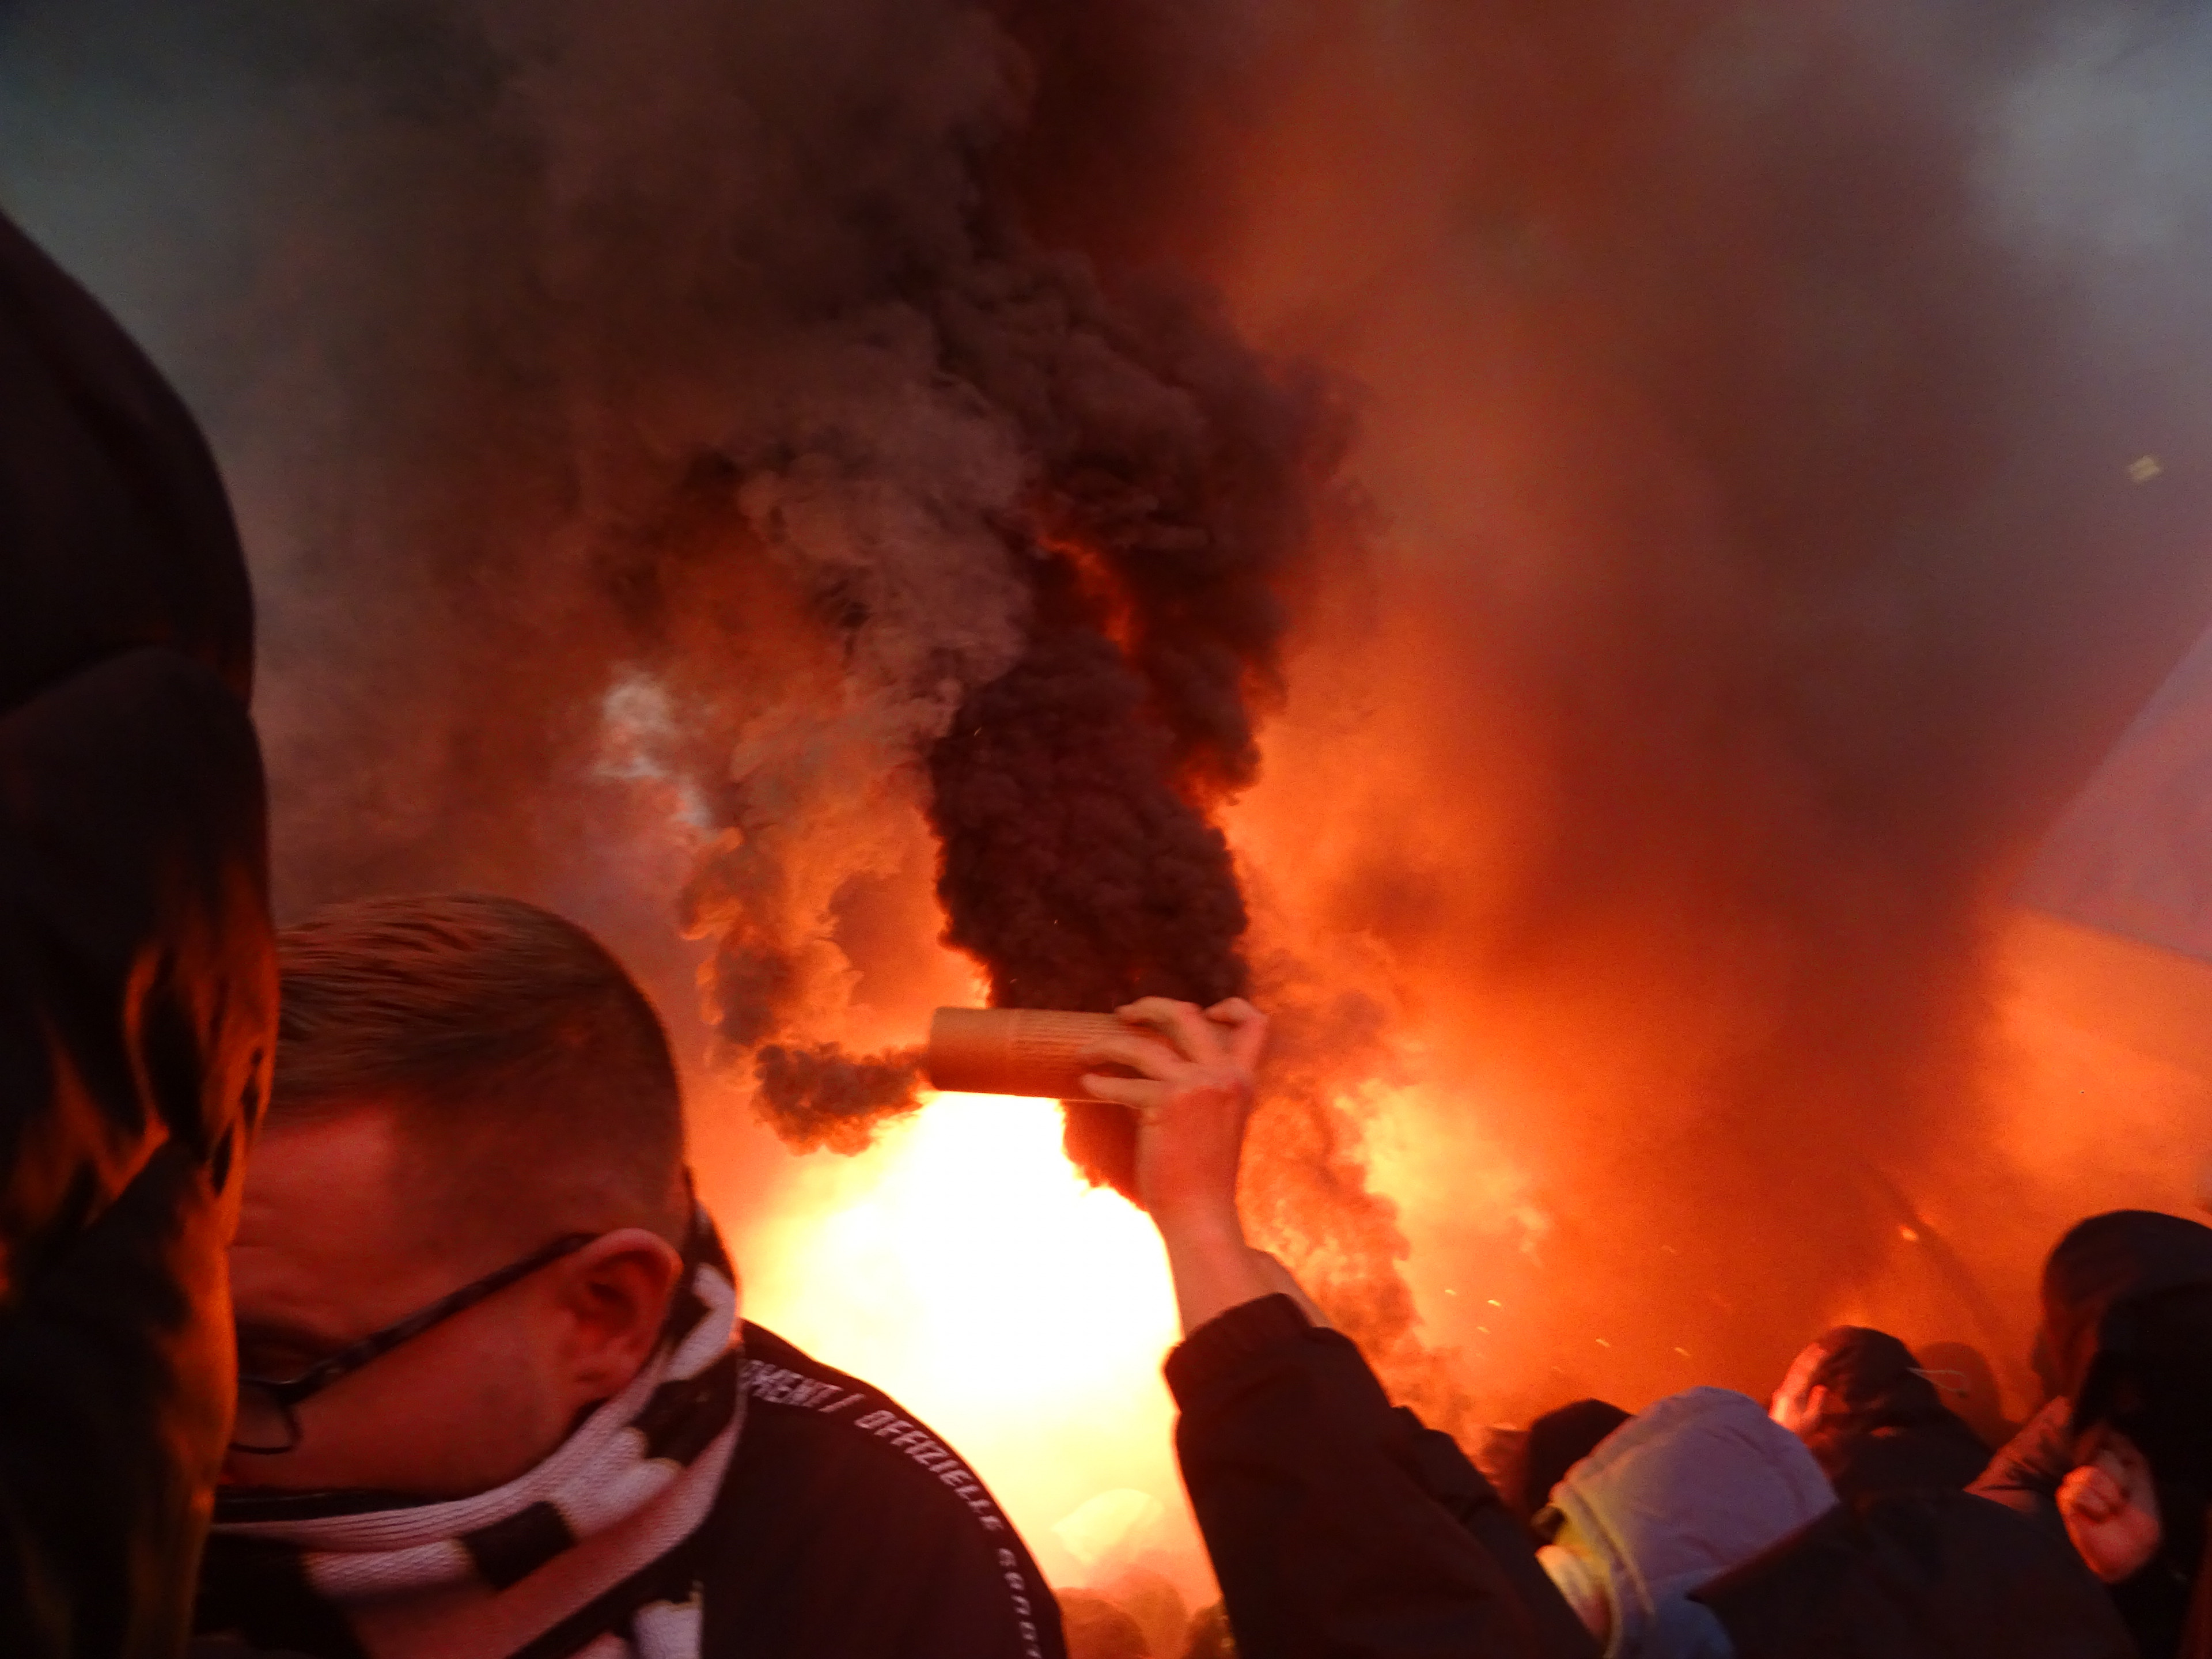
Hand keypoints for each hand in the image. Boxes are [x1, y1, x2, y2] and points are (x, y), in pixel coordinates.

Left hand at [1079, 997, 1267, 1228]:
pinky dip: (1100, 1081)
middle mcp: (1224, 1076)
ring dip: (1107, 1044)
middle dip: (1152, 1006)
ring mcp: (1197, 1087)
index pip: (1257, 1024)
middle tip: (1123, 1014)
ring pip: (1143, 1045)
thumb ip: (1205, 1090)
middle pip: (1187, 1015)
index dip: (1231, 1007)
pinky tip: (1087, 1083)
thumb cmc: (1202, 1177)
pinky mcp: (1167, 1104)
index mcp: (1243, 1080)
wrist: (1201, 1215)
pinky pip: (1123, 1082)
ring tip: (1085, 1052)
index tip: (1203, 1010)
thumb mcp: (1216, 1122)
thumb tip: (1163, 1062)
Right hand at [2059, 1428, 2161, 1583]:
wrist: (2122, 1559)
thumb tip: (2119, 1435)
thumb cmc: (2136, 1531)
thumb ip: (2136, 1465)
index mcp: (2113, 1471)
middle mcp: (2093, 1473)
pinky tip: (2095, 1518)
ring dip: (2107, 1499)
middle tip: (2120, 1503)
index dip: (2118, 1451)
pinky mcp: (2065, 1499)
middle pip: (2104, 1456)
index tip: (2126, 1476)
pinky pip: (2076, 1491)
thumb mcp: (2145, 1495)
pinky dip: (2093, 1507)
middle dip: (2118, 1480)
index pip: (2111, 1444)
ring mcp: (2077, 1485)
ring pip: (2090, 1474)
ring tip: (2107, 1514)